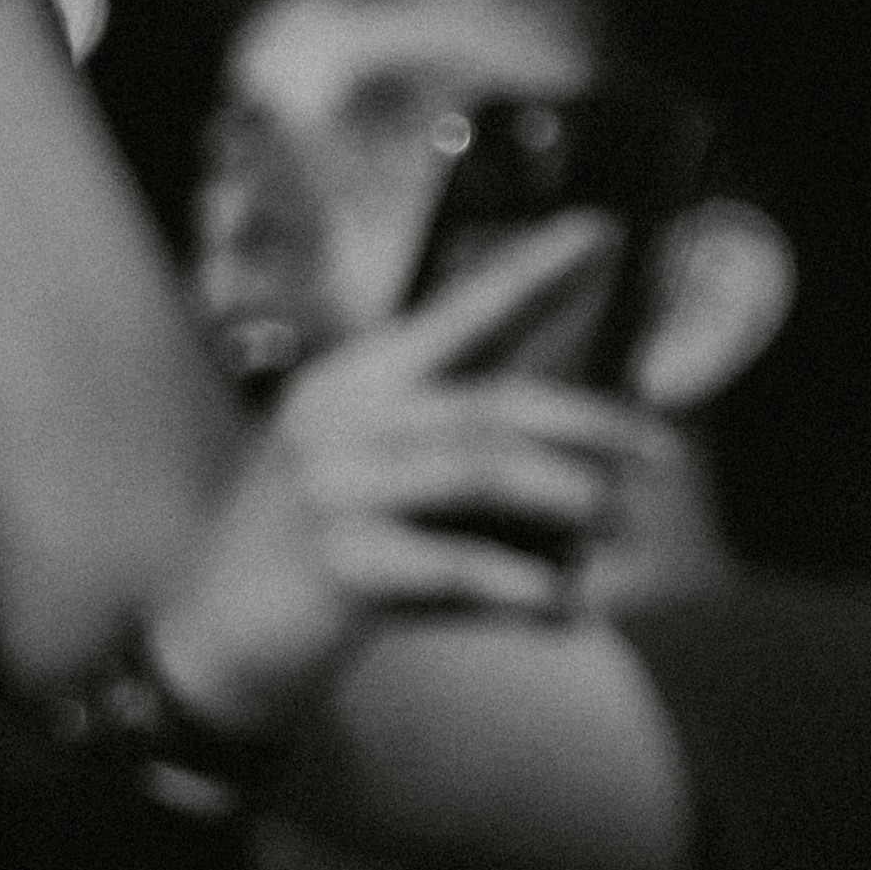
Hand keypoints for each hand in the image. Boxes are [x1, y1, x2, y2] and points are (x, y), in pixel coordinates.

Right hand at [139, 234, 654, 746]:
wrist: (212, 639)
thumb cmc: (314, 548)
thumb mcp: (367, 473)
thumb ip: (452, 444)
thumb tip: (581, 446)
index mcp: (353, 382)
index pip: (458, 314)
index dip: (534, 271)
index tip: (605, 230)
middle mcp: (339, 421)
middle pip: (492, 404)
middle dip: (589, 423)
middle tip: (658, 451)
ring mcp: (333, 490)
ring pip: (484, 475)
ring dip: (569, 499)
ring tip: (622, 525)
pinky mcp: (338, 565)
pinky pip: (456, 567)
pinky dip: (522, 588)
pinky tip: (567, 607)